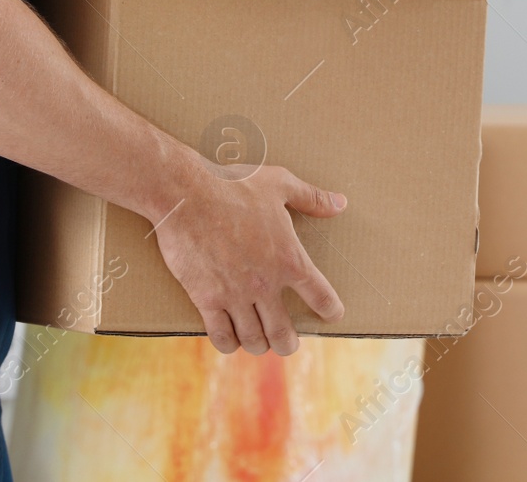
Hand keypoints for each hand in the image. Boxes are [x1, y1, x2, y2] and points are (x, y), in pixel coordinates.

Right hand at [153, 158, 346, 355]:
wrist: (186, 194)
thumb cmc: (234, 185)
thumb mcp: (280, 183)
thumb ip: (311, 197)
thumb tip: (340, 203)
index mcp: (290, 258)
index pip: (321, 296)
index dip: (331, 310)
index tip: (332, 314)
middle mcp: (266, 283)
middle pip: (284, 333)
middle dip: (288, 343)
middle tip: (288, 342)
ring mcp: (235, 294)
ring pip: (253, 339)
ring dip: (260, 345)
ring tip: (261, 343)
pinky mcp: (206, 298)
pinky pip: (221, 335)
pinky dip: (228, 343)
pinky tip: (231, 340)